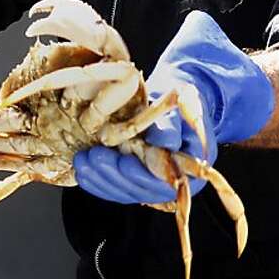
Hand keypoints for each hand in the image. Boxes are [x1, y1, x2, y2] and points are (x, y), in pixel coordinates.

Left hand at [73, 10, 274, 204]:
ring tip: (83, 160)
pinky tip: (83, 165)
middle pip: (142, 189)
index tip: (118, 159)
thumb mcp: (181, 93)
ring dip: (102, 178)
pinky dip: (99, 178)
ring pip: (127, 190)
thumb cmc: (183, 87)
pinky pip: (118, 185)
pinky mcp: (138, 175)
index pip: (166, 178)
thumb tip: (163, 141)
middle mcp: (179, 175)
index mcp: (196, 156)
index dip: (139, 174)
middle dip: (114, 176)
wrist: (184, 92)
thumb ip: (172, 115)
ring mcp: (158, 177)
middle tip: (91, 158)